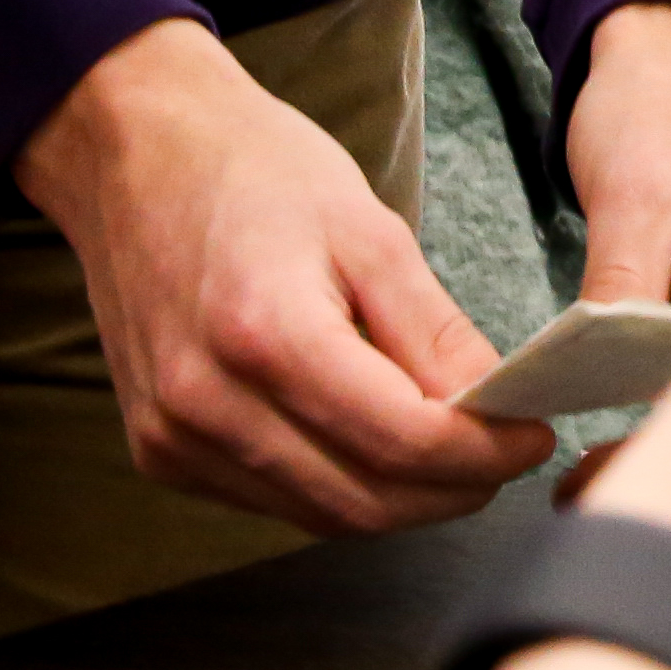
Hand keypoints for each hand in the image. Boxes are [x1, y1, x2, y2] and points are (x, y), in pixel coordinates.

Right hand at [15, 22, 547, 535]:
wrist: (136, 156)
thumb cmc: (257, 173)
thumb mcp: (370, 231)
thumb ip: (433, 331)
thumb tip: (497, 408)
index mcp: (266, 334)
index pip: (401, 440)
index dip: (483, 454)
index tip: (533, 438)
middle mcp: (206, 403)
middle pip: (363, 500)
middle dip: (451, 490)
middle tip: (503, 454)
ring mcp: (173, 436)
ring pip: (320, 514)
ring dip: (399, 498)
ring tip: (452, 451)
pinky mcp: (157, 451)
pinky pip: (272, 499)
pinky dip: (338, 486)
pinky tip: (373, 442)